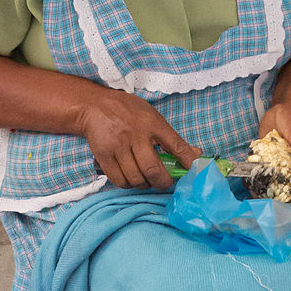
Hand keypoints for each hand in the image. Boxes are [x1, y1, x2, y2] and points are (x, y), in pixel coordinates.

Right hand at [76, 87, 198, 190]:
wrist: (94, 106)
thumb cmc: (128, 112)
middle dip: (163, 182)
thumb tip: (196, 154)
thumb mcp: (152, 118)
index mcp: (152, 123)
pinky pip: (119, 180)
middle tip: (165, 182)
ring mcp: (118, 145)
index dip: (188, 162)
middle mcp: (136, 134)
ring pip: (136, 178)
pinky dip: (128, 184)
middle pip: (153, 170)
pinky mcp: (104, 155)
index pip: (176, 145)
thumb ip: (172, 138)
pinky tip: (130, 178)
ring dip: (144, 184)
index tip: (196, 172)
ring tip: (146, 179)